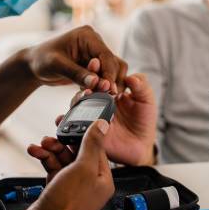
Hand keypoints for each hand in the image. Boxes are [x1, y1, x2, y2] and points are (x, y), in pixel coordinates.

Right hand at [7, 120, 113, 209]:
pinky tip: (36, 152)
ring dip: (51, 149)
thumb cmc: (67, 205)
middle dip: (64, 142)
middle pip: (78, 153)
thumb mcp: (83, 168)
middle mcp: (89, 183)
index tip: (74, 124)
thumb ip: (92, 145)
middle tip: (52, 135)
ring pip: (63, 159)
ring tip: (41, 144)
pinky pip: (53, 167)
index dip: (85, 135)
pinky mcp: (57, 189)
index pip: (97, 149)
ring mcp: (72, 186)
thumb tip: (102, 126)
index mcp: (103, 179)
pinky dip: (44, 158)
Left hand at [25, 25, 127, 91]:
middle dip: (110, 80)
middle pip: (114, 63)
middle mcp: (95, 43)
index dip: (109, 73)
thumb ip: (76, 73)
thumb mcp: (56, 65)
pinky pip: (105, 77)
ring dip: (109, 85)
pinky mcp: (94, 66)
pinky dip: (102, 87)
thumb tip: (96, 83)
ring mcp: (96, 54)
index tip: (109, 90)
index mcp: (87, 36)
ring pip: (113, 71)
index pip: (106, 55)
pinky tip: (93, 95)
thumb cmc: (42, 60)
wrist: (33, 65)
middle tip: (106, 96)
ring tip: (101, 97)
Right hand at [27, 73, 156, 179]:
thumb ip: (141, 86)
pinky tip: (61, 118)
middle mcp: (98, 101)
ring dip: (76, 100)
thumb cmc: (144, 121)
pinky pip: (73, 126)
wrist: (141, 146)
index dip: (97, 70)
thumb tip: (131, 76)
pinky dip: (65, 122)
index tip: (95, 62)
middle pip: (86, 89)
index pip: (101, 77)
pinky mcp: (87, 131)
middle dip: (86, 84)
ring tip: (82, 96)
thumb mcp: (147, 100)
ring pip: (78, 105)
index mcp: (111, 90)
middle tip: (90, 83)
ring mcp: (92, 115)